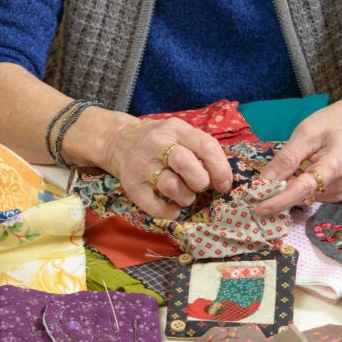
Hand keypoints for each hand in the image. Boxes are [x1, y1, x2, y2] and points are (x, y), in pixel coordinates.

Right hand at [100, 115, 232, 218]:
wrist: (118, 141)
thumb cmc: (159, 141)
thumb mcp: (179, 133)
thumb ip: (200, 150)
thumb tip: (223, 180)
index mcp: (175, 129)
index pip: (205, 146)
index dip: (220, 169)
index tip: (224, 184)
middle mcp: (156, 144)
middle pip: (185, 163)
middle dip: (200, 182)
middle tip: (199, 186)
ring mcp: (141, 166)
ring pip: (171, 187)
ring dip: (186, 197)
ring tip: (184, 195)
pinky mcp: (131, 186)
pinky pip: (155, 207)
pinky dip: (170, 212)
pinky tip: (173, 208)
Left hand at [254, 92, 341, 215]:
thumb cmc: (335, 122)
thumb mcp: (307, 132)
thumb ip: (287, 158)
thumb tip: (264, 182)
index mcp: (336, 165)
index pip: (303, 189)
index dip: (279, 200)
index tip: (259, 209)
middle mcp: (340, 184)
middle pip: (300, 194)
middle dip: (277, 191)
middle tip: (257, 185)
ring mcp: (339, 191)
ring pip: (301, 195)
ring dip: (288, 185)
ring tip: (295, 162)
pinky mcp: (335, 194)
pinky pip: (307, 194)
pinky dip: (297, 185)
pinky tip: (303, 169)